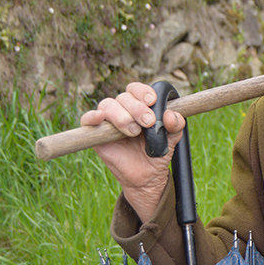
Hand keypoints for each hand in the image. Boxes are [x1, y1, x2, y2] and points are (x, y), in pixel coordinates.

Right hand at [80, 82, 185, 222]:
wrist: (147, 175)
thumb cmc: (157, 151)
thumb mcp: (173, 137)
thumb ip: (176, 124)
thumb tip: (170, 115)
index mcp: (140, 105)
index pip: (136, 89)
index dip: (143, 91)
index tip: (152, 101)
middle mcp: (123, 109)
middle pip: (124, 97)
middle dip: (137, 108)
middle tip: (148, 123)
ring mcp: (108, 121)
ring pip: (108, 105)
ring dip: (122, 116)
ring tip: (134, 131)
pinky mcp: (96, 134)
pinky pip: (87, 119)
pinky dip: (92, 116)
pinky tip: (100, 118)